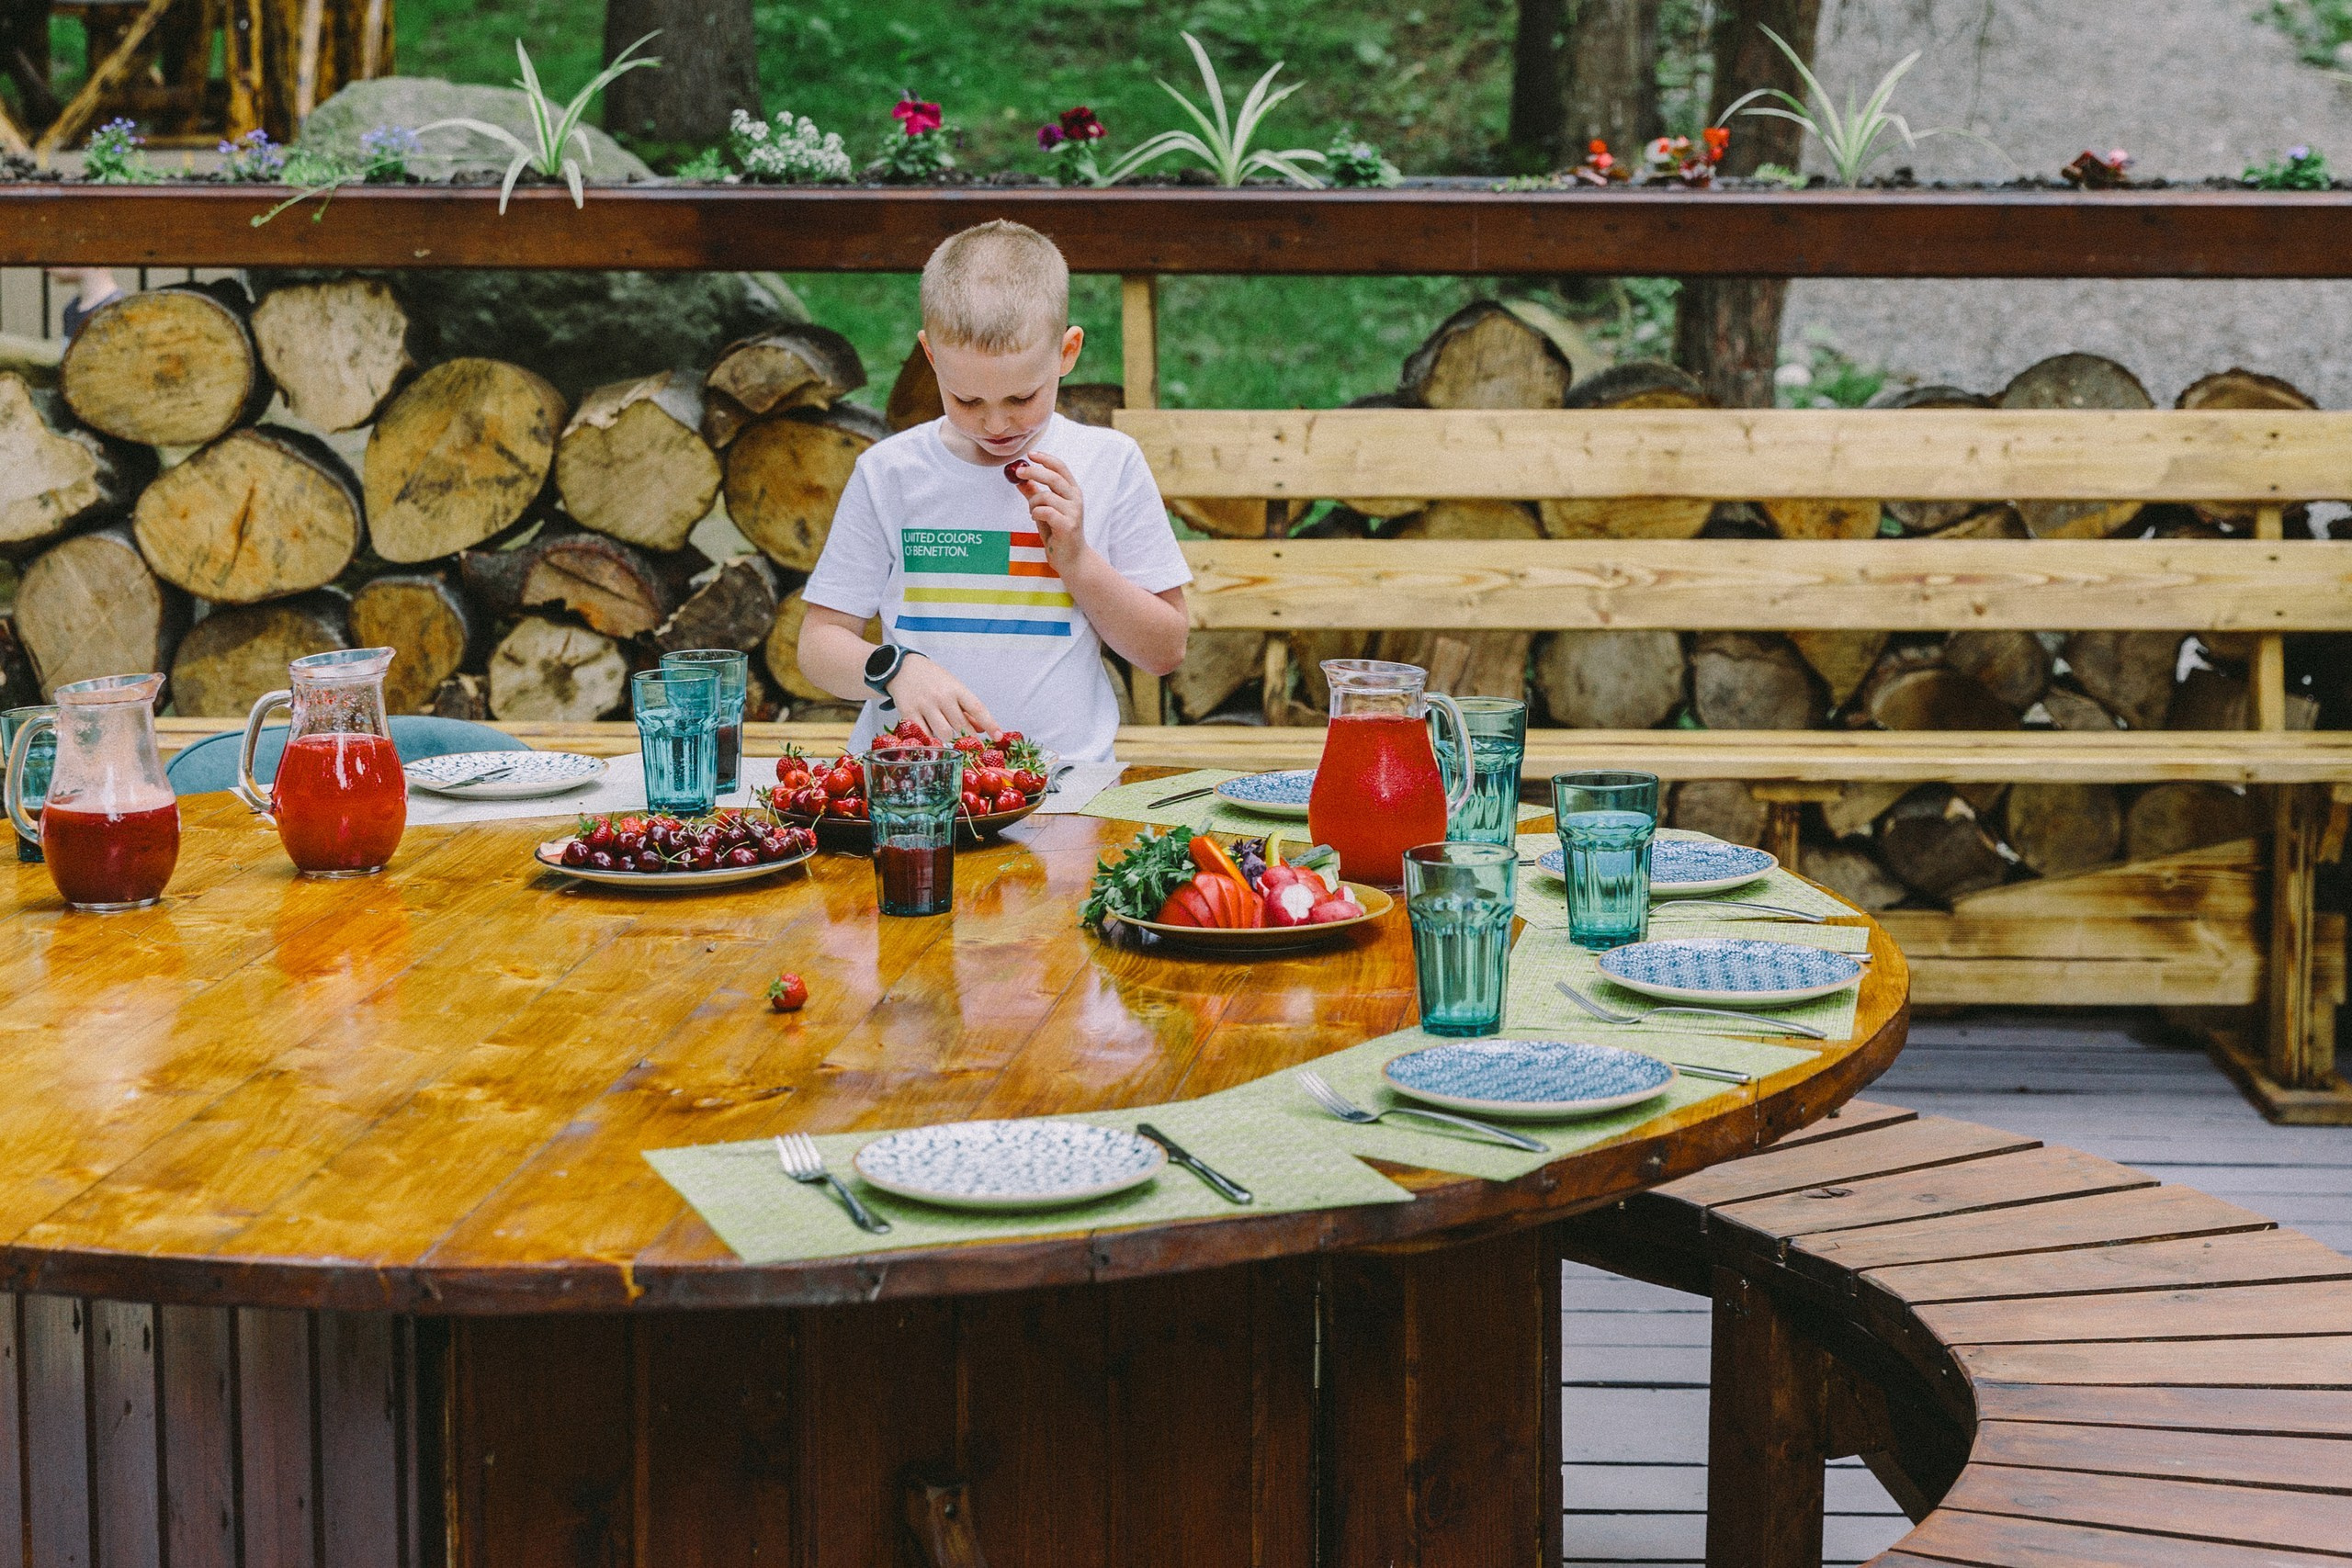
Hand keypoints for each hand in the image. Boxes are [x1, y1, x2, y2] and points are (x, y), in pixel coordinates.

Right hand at [885, 655, 997, 743]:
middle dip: (969, 739)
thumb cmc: (933, 680)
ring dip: (949, 739)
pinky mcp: (909, 713)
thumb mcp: (953, 688)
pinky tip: (932, 736)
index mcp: (956, 689)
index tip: (999, 737)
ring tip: (947, 736)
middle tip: (971, 747)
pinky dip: (931, 740)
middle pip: (961, 726)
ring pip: (944, 733)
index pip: (977, 708)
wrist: (903, 668)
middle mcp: (942, 697)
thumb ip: (967, 710)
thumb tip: (983, 729)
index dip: (990, 724)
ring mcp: (925, 705)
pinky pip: (925, 735)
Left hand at [1009, 452, 1090, 575]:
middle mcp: (1075, 499)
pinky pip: (1045, 512)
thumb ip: (1034, 495)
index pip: (1061, 468)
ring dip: (1033, 503)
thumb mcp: (1044, 510)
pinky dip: (1036, 513)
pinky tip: (1036, 518)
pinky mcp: (1068, 525)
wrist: (1072, 559)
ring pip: (1046, 496)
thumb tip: (1020, 481)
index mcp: (1072, 492)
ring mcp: (1073, 512)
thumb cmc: (1059, 533)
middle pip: (1054, 477)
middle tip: (1019, 473)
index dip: (1046, 459)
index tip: (1031, 454)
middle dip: (1034, 472)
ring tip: (1032, 512)